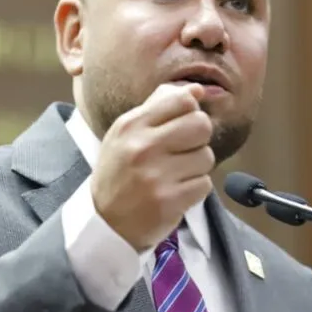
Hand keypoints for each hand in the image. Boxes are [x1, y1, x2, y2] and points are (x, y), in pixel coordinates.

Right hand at [91, 83, 214, 250]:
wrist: (106, 221)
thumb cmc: (121, 171)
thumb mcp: (127, 134)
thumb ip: (159, 107)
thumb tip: (196, 90)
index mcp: (132, 125)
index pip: (182, 100)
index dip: (190, 111)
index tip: (181, 125)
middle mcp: (142, 147)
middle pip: (201, 125)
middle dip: (199, 138)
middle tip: (184, 150)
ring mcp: (156, 176)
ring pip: (206, 156)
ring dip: (197, 167)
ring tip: (175, 174)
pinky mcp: (169, 201)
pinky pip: (205, 184)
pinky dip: (195, 188)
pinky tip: (176, 191)